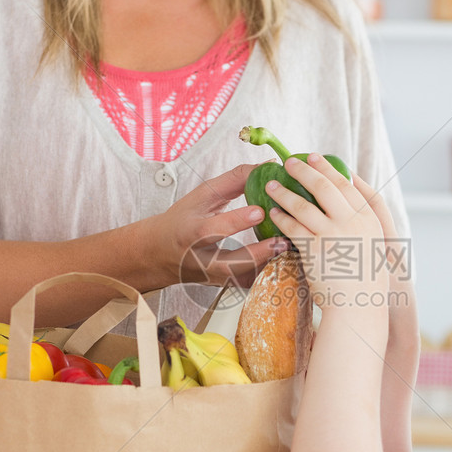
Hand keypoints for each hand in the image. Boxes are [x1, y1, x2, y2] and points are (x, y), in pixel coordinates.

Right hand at [151, 163, 286, 288]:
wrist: (160, 253)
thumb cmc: (183, 220)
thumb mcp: (202, 195)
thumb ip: (234, 180)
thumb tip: (267, 166)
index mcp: (190, 233)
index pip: (212, 230)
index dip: (236, 222)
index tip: (260, 211)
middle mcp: (201, 260)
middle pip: (230, 263)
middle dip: (257, 254)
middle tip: (282, 240)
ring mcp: (215, 277)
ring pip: (244, 278)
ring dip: (269, 264)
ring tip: (291, 248)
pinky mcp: (226, 285)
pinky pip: (250, 282)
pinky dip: (268, 272)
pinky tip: (285, 258)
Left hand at [265, 154, 388, 312]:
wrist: (359, 307)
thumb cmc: (365, 283)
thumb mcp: (372, 248)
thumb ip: (360, 227)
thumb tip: (344, 212)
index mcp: (370, 218)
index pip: (349, 185)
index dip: (330, 169)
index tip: (318, 159)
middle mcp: (353, 221)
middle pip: (326, 186)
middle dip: (306, 170)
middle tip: (290, 162)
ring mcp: (333, 233)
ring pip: (304, 203)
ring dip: (285, 191)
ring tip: (271, 185)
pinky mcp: (314, 247)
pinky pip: (293, 225)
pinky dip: (281, 216)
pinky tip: (273, 212)